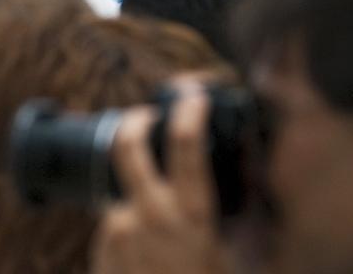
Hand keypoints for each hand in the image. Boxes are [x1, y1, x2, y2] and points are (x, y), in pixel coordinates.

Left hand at [90, 85, 230, 273]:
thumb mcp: (232, 255)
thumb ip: (240, 218)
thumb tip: (251, 185)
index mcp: (191, 214)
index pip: (187, 141)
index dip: (190, 106)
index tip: (193, 95)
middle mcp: (149, 216)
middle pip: (127, 145)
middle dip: (134, 120)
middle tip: (144, 116)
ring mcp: (119, 233)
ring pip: (121, 190)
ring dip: (134, 192)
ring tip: (158, 221)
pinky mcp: (100, 251)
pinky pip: (114, 222)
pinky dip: (128, 224)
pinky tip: (147, 249)